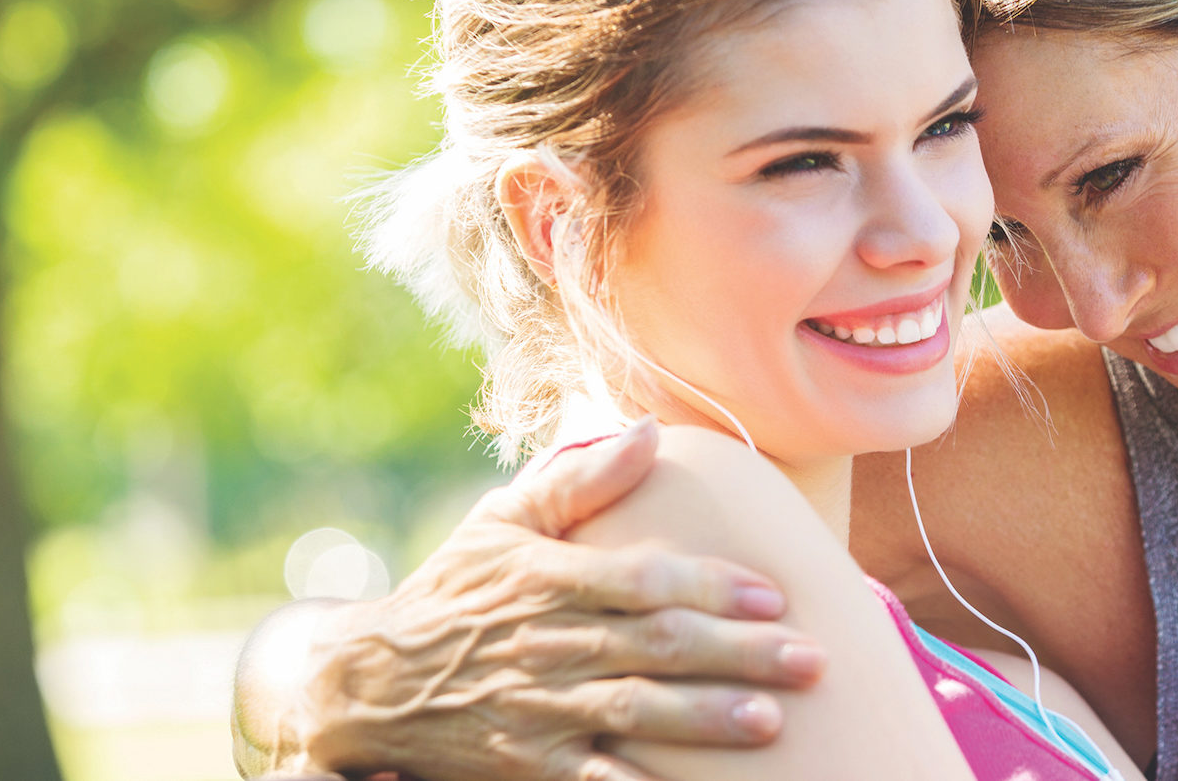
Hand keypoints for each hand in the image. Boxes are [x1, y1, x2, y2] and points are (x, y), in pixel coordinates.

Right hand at [276, 421, 825, 780]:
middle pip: (657, 648)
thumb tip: (650, 429)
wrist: (368, 682)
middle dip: (739, 655)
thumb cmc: (454, 591)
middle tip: (810, 660)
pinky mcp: (527, 765)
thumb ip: (582, 478)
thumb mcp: (504, 520)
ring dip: (706, 720)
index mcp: (550, 579)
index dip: (711, 587)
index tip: (773, 594)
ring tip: (770, 722)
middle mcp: (550, 644)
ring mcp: (539, 710)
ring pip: (635, 715)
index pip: (642, 581)